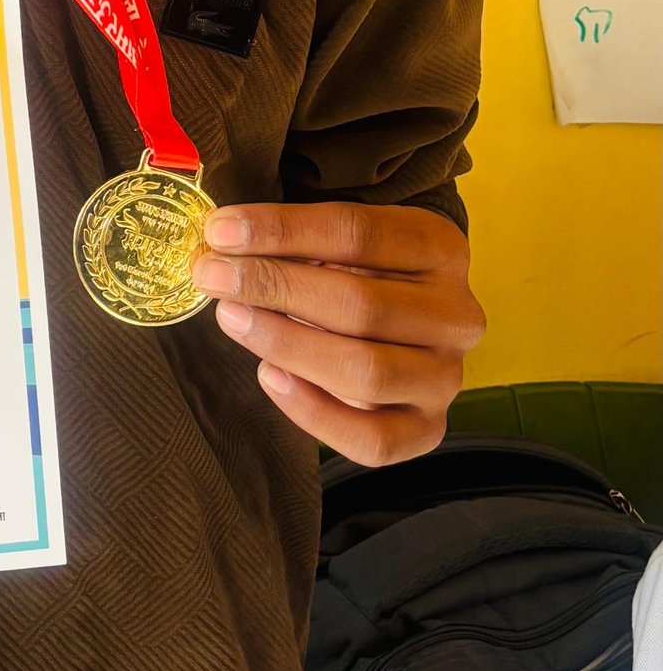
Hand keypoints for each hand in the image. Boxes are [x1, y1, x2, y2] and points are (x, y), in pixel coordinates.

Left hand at [191, 200, 484, 464]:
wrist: (403, 320)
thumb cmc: (358, 270)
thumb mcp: (340, 240)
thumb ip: (295, 241)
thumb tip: (222, 241)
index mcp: (441, 247)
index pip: (358, 232)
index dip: (283, 230)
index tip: (222, 231)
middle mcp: (457, 314)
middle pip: (361, 304)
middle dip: (275, 287)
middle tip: (213, 276)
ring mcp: (446, 377)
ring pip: (367, 372)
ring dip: (287, 344)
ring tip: (232, 319)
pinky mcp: (428, 430)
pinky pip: (373, 440)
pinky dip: (314, 412)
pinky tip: (268, 375)